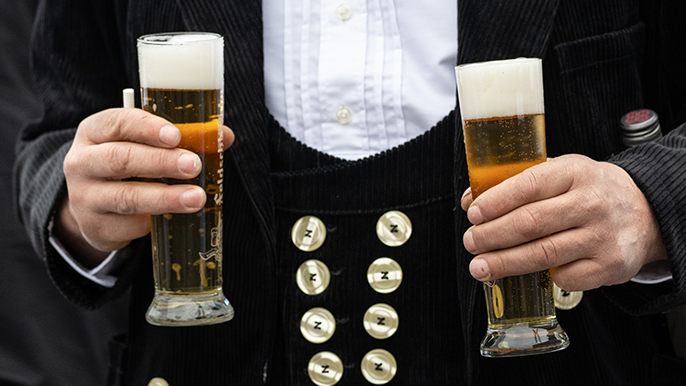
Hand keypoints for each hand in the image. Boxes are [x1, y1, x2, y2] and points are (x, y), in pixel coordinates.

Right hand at [54, 108, 234, 266]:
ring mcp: (84, 196)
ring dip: (165, 198)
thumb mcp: (144, 145)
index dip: (147, 128)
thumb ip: (182, 138)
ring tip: (196, 198)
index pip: (117, 122)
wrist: (92, 204)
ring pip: (126, 197)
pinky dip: (152, 222)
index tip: (175, 135)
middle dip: (161, 162)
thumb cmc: (128, 166)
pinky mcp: (94, 227)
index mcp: (95, 132)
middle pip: (120, 159)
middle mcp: (82, 162)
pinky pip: (128, 225)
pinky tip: (171, 219)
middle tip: (194, 166)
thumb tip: (224, 136)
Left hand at [460, 154, 666, 290]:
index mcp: (575, 172)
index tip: (473, 214)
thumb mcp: (560, 173)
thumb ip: (518, 183)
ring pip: (543, 254)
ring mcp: (602, 235)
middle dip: (492, 236)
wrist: (645, 212)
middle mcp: (591, 203)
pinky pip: (565, 277)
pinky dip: (543, 277)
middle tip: (470, 242)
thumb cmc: (588, 191)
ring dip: (504, 263)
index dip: (496, 201)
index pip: (528, 184)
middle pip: (531, 223)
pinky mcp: (610, 265)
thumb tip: (471, 201)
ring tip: (480, 267)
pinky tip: (529, 273)